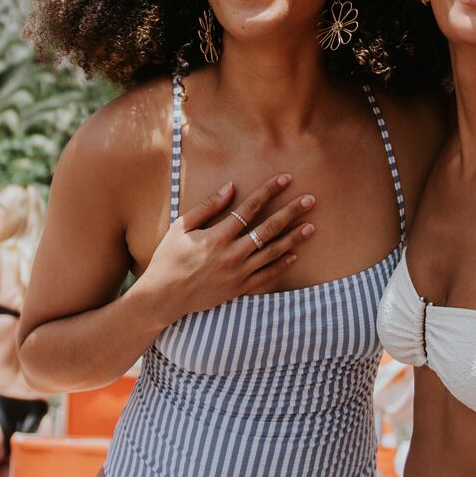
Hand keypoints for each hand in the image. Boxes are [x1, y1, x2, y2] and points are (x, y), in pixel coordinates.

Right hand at [135, 175, 314, 322]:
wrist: (164, 297)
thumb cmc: (169, 258)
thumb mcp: (182, 227)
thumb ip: (207, 207)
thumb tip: (230, 187)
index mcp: (217, 236)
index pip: (250, 208)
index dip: (269, 191)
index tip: (285, 179)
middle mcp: (232, 254)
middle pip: (268, 229)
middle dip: (291, 212)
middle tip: (311, 200)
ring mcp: (238, 273)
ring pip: (273, 252)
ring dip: (294, 238)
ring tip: (312, 227)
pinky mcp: (239, 288)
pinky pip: (266, 276)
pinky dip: (281, 265)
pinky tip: (295, 254)